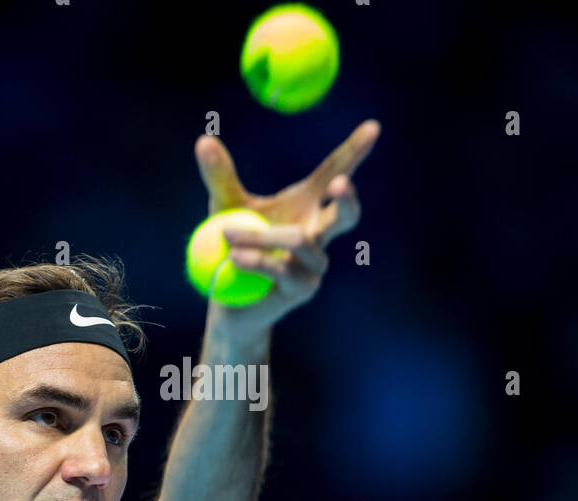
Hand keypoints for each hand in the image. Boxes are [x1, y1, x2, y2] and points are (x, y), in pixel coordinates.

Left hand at [194, 119, 380, 333]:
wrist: (228, 298)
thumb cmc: (233, 246)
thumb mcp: (224, 206)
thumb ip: (220, 177)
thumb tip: (204, 139)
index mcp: (309, 204)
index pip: (336, 172)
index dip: (355, 151)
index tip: (373, 127)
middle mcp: (320, 233)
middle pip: (346, 214)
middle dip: (347, 199)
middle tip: (340, 184)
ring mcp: (316, 263)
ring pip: (301, 241)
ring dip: (262, 237)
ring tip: (227, 235)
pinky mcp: (304, 288)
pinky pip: (283, 269)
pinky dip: (256, 260)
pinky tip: (234, 258)